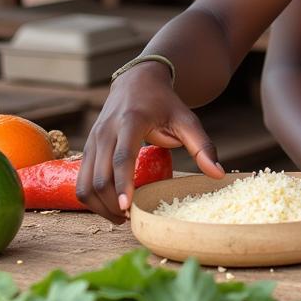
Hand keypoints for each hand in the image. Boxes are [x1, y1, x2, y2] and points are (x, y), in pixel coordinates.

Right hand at [77, 61, 223, 222]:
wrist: (137, 81)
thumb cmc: (165, 103)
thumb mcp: (187, 119)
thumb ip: (202, 146)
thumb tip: (218, 174)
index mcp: (131, 122)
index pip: (122, 157)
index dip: (123, 184)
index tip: (127, 207)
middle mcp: (106, 131)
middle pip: (100, 176)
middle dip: (112, 203)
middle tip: (132, 219)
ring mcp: (93, 140)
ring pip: (85, 183)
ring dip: (100, 206)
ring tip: (122, 216)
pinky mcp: (87, 149)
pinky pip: (81, 181)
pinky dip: (92, 198)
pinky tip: (111, 206)